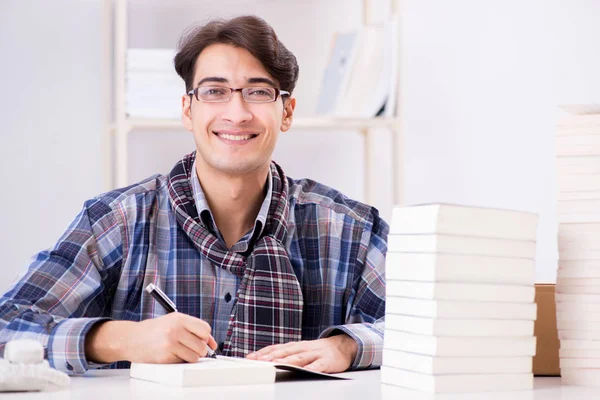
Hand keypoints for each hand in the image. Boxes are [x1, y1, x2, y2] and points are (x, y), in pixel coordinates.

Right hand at [85, 313, 216, 363]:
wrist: (130, 339)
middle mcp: (175, 329)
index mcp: (179, 318)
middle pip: (202, 345)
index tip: (200, 340)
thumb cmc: (154, 330)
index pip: (205, 329)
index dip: (205, 337)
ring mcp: (170, 343)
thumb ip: (193, 329)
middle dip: (199, 349)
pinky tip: (171, 355)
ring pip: (195, 356)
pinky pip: (183, 363)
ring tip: (179, 351)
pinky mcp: (165, 357)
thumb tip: (213, 344)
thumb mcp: (173, 322)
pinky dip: (180, 361)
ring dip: (190, 357)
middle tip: (188, 347)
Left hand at [245, 334, 357, 373]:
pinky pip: (317, 365)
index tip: (250, 357)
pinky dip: (310, 367)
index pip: (277, 347)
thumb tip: (267, 360)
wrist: (344, 346)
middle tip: (257, 361)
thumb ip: (288, 354)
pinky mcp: (326, 361)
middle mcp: (304, 347)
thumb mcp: (302, 350)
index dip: (263, 352)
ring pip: (299, 357)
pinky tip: (302, 370)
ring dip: (286, 360)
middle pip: (285, 351)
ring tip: (275, 364)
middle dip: (270, 356)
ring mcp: (315, 353)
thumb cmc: (320, 350)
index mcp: (296, 345)